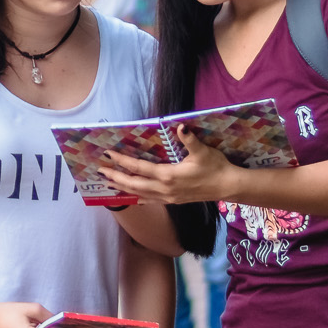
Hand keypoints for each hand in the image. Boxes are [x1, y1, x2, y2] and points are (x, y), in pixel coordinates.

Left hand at [100, 125, 238, 204]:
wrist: (227, 187)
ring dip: (123, 188)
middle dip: (115, 177)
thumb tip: (181, 126)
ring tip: (108, 182)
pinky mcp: (173, 201)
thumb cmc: (216, 167)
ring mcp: (168, 197)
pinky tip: (131, 197)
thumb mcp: (203, 151)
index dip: (123, 161)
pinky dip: (137, 197)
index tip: (109, 155)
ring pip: (139, 194)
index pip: (139, 168)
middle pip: (134, 184)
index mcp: (168, 175)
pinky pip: (150, 200)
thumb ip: (190, 140)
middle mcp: (164, 189)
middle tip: (100, 171)